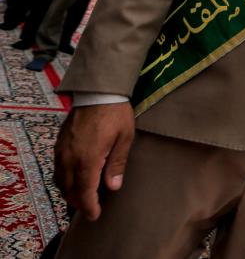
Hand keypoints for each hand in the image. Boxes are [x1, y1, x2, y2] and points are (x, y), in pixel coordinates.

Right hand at [54, 102, 134, 220]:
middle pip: (69, 189)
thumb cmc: (116, 115)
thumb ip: (117, 164)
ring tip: (82, 196)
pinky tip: (74, 178)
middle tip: (91, 208)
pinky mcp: (58, 144)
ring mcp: (61, 151)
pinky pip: (57, 168)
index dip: (89, 206)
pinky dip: (64, 179)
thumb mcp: (125, 138)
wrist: (98, 92)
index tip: (95, 216)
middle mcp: (70, 158)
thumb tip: (113, 187)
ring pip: (60, 180)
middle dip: (79, 202)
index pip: (84, 191)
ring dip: (70, 192)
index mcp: (87, 159)